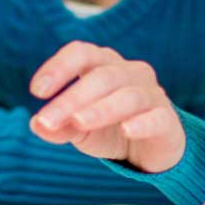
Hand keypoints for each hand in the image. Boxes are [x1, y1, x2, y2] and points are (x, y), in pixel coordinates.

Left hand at [27, 41, 183, 173]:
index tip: (37, 91)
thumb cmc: (110, 129)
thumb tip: (37, 125)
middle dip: (72, 98)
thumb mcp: (79, 129)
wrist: (150, 151)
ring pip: (128, 96)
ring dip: (101, 109)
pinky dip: (142, 123)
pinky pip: (157, 117)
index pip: (81, 53)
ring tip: (79, 123)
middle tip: (48, 120)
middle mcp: (130, 72)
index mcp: (103, 65)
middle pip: (101, 77)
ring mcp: (152, 94)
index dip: (59, 67)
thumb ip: (59, 126)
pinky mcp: (168, 120)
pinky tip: (127, 130)